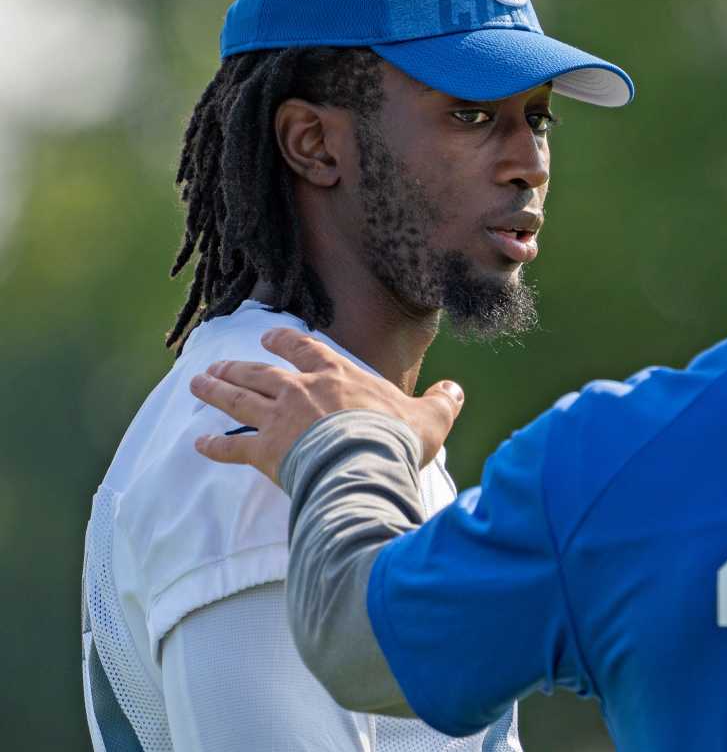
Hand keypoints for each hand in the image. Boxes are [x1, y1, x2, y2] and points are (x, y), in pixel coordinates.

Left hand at [189, 328, 464, 485]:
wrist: (365, 464)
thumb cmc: (396, 439)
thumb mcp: (431, 417)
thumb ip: (442, 402)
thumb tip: (456, 391)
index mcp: (337, 375)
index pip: (304, 348)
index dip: (285, 340)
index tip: (269, 335)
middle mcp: (300, 390)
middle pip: (260, 371)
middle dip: (237, 366)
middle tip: (216, 362)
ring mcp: (279, 419)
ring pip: (238, 399)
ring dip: (216, 391)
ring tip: (197, 382)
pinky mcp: (265, 451)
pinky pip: (232, 447)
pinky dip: (214, 446)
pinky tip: (198, 444)